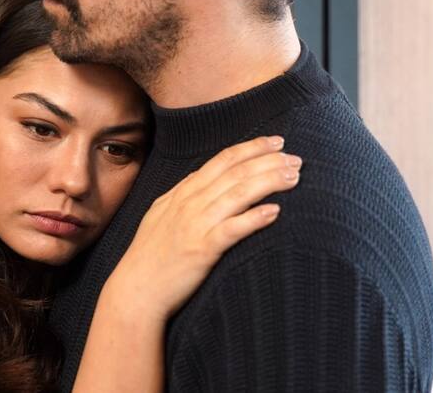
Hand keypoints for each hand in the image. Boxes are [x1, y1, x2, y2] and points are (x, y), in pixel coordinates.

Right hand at [104, 136, 301, 319]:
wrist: (136, 289)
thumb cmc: (150, 254)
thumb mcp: (161, 212)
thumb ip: (182, 192)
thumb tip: (201, 175)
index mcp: (183, 192)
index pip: (223, 159)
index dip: (252, 147)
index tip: (277, 142)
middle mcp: (191, 203)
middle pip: (236, 172)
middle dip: (269, 161)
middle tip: (296, 158)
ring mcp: (196, 224)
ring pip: (239, 194)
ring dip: (269, 182)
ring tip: (294, 177)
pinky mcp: (202, 250)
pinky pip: (233, 229)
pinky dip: (255, 218)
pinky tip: (275, 212)